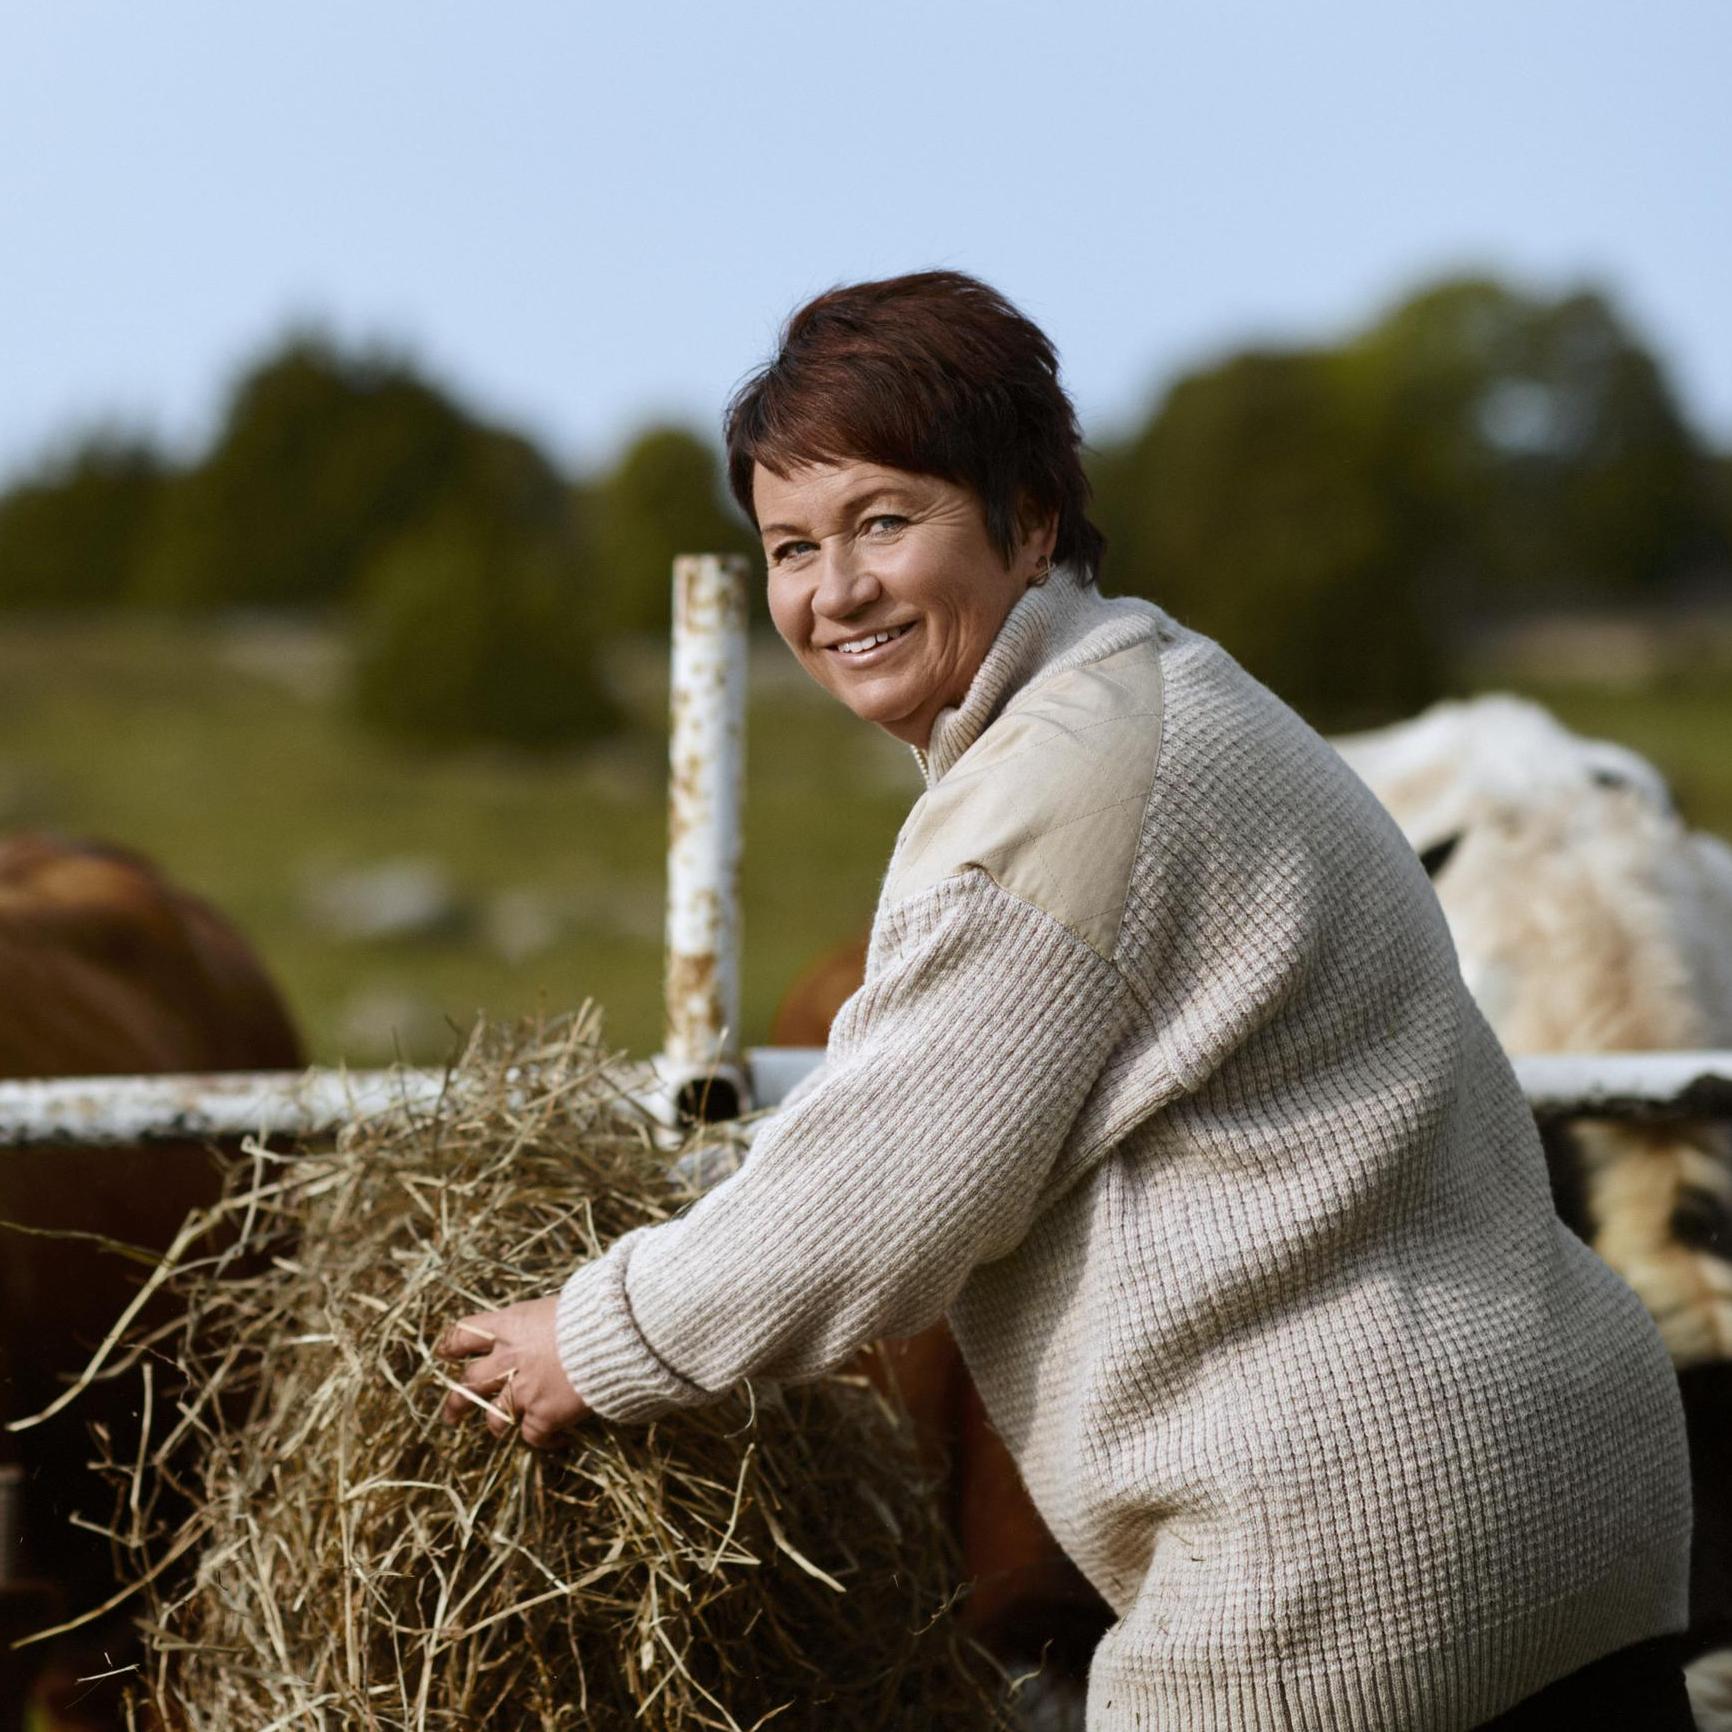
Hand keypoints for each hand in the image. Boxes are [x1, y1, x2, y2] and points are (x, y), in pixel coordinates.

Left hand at [435, 1294, 590, 1448]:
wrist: (612, 1336)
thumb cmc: (591, 1311)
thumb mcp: (558, 1305)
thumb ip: (540, 1321)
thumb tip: (547, 1321)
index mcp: (509, 1326)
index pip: (464, 1334)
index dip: (452, 1346)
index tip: (446, 1355)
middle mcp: (508, 1360)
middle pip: (469, 1383)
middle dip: (457, 1400)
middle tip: (452, 1413)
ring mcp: (523, 1390)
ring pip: (494, 1417)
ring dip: (495, 1424)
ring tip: (498, 1431)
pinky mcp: (543, 1415)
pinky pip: (532, 1436)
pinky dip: (543, 1440)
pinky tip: (556, 1439)